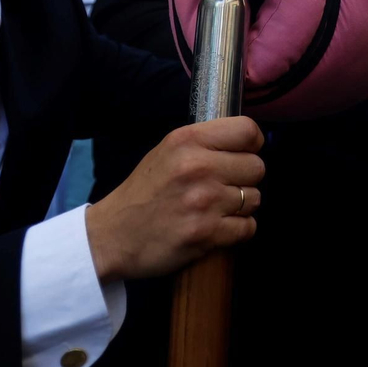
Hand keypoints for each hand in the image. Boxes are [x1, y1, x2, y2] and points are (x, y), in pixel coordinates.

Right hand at [85, 116, 265, 281]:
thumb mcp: (167, 152)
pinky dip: (238, 231)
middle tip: (224, 188)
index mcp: (187, 141)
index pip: (247, 130)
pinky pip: (248, 228)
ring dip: (241, 207)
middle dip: (246, 179)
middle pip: (257, 167)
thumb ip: (205, 143)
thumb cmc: (143, 193)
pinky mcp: (206, 234)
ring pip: (255, 198)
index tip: (243, 154)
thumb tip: (249, 140)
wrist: (111, 236)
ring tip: (216, 209)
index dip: (252, 144)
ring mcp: (203, 202)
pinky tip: (218, 228)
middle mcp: (198, 167)